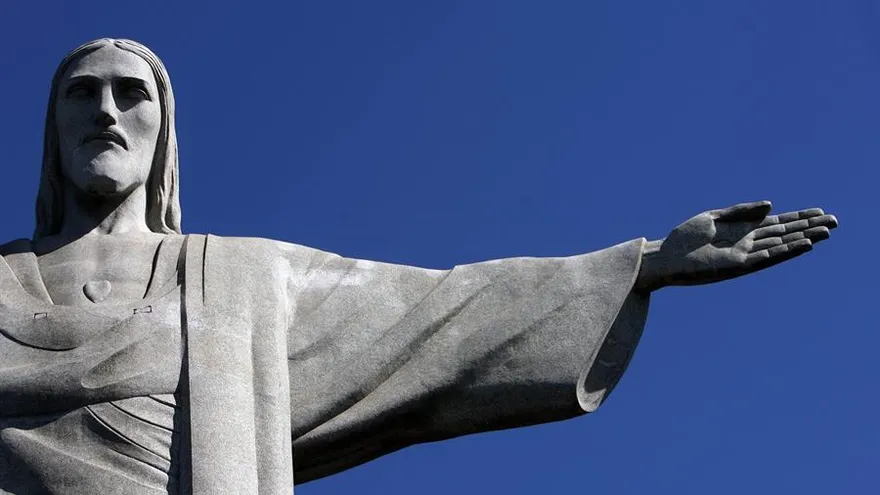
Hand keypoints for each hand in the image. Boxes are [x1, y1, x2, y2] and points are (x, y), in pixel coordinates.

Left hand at [635, 201, 837, 290]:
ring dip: (802, 240)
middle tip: (834, 222)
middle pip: (784, 234)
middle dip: (808, 228)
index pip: (777, 223)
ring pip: (780, 246)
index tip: (820, 212)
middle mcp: (748, 243)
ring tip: (825, 233)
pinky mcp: (737, 265)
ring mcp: (745, 255)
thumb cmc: (684, 238)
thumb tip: (771, 205)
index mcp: (742, 230)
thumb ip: (742, 211)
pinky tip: (802, 245)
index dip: (798, 218)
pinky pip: (766, 258)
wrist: (665, 257)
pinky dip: (785, 252)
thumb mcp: (714, 217)